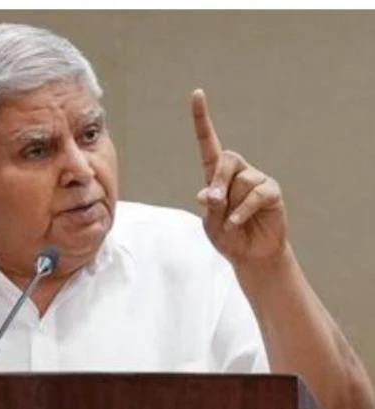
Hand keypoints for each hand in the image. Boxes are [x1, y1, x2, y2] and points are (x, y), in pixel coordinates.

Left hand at [192, 89, 286, 265]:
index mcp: (215, 175)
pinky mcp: (271, 192)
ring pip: (241, 181)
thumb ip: (209, 208)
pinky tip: (236, 223)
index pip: (208, 143)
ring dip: (231, 204)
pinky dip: (242, 211)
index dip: (202, 119)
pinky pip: (255, 195)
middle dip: (219, 180)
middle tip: (215, 202)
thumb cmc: (227, 237)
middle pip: (227, 158)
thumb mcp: (209, 224)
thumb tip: (210, 193)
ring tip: (231, 222)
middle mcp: (236, 173)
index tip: (197, 93)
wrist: (250, 255)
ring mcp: (256, 180)